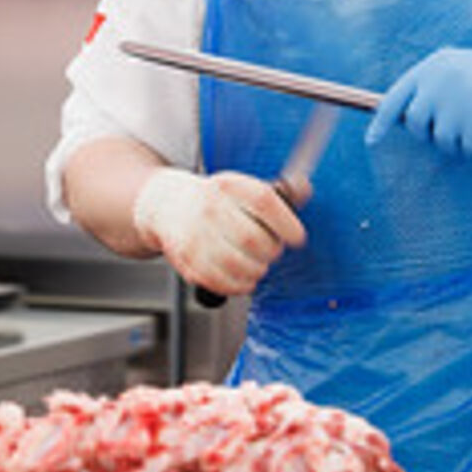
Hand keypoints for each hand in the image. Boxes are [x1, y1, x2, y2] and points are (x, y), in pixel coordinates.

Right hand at [132, 168, 306, 296]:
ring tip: (257, 265)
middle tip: (271, 251)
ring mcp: (194, 235)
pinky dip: (239, 285)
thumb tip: (305, 189)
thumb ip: (276, 193)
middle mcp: (209, 208)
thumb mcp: (241, 188)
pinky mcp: (186, 260)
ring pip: (238, 265)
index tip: (298, 237)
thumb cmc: (212, 199)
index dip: (286, 222)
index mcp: (227, 186)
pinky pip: (221, 282)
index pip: (263, 201)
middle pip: (253, 238)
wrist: (166, 205)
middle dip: (271, 251)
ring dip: (257, 270)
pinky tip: (242, 277)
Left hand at [365, 45, 471, 156]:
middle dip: (431, 136)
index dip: (380, 121)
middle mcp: (441, 79)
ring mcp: (459, 97)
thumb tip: (409, 120)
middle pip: (415, 123)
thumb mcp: (460, 69)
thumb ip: (434, 87)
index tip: (371, 140)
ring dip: (457, 145)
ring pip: (441, 140)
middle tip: (454, 135)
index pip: (395, 97)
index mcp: (433, 66)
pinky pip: (465, 148)